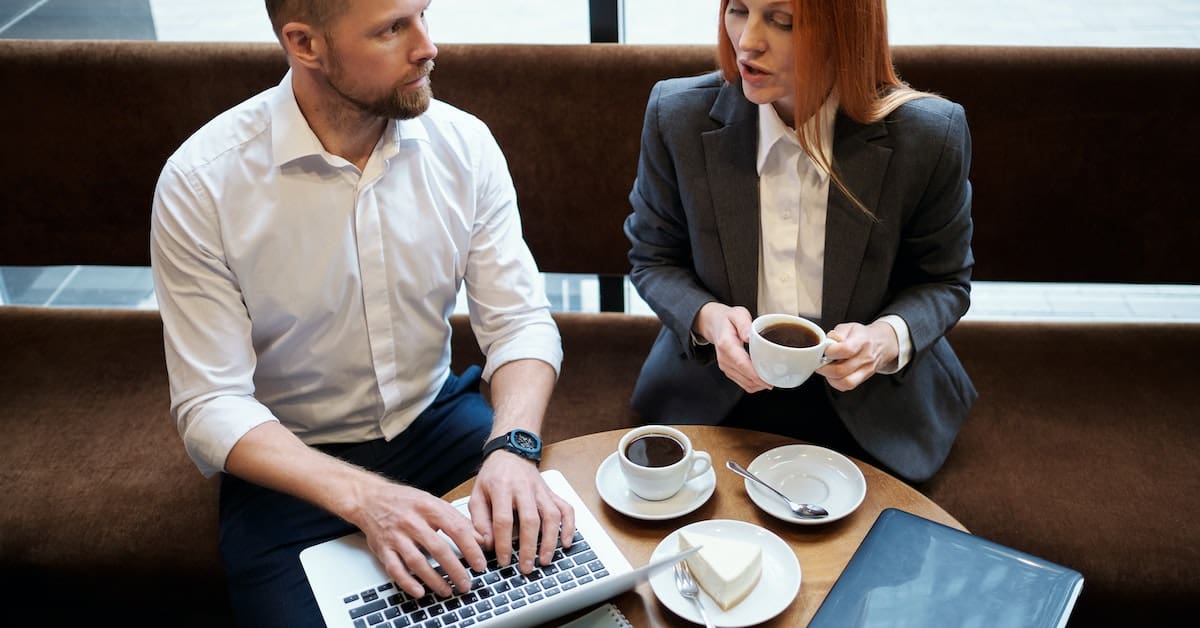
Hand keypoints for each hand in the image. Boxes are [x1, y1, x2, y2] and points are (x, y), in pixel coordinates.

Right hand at [354, 479, 487, 598]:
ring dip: (434, 580)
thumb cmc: (404, 501)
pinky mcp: (383, 549)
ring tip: (447, 590)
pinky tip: (419, 591)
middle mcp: (412, 521)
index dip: (471, 549)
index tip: (480, 563)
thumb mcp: (433, 502)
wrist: (369, 498)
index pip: (456, 529)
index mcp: (429, 507)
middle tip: (466, 583)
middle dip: (455, 570)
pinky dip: (407, 582)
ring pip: (417, 562)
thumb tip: (480, 538)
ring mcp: (396, 536)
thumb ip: (456, 519)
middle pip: (438, 549)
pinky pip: (395, 569)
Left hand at [468, 452, 574, 574]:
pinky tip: (566, 542)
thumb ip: (479, 520)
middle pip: (530, 519)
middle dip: (529, 546)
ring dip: (550, 540)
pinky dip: (569, 526)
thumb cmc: (493, 476)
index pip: (504, 519)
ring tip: (545, 560)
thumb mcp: (477, 495)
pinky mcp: (552, 493)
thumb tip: (486, 545)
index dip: (504, 543)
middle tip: (526, 567)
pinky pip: (566, 509)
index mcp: (501, 487)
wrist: (510, 453)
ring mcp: (541, 490)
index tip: (504, 560)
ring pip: (551, 516)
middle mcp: (524, 488)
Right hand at [695, 302, 771, 392]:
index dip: (755, 375)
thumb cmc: (728, 320)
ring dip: (759, 384)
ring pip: (745, 383)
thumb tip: (750, 336)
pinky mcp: (729, 371)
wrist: (715, 324)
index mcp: (726, 345)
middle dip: (761, 381)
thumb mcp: (737, 314)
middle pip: (745, 376)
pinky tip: (763, 378)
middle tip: (777, 379)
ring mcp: (726, 366)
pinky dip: (754, 384)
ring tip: (772, 378)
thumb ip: (744, 324)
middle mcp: (724, 359)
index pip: (741, 364)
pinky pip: (743, 383)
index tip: (768, 380)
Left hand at [816, 321, 899, 390]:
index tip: (824, 350)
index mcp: (861, 341)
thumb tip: (826, 342)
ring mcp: (866, 370)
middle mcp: (865, 357)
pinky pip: (846, 386)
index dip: (830, 352)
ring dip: (830, 377)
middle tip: (819, 362)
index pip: (845, 350)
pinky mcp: (864, 379)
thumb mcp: (850, 327)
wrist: (882, 343)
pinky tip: (833, 374)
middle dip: (824, 367)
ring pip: (845, 382)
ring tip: (826, 369)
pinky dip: (835, 383)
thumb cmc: (862, 335)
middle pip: (841, 370)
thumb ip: (837, 333)